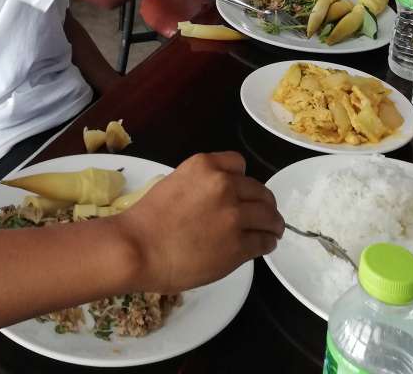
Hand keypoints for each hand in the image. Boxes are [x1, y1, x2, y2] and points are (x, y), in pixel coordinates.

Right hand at [120, 152, 283, 292]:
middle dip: (264, 203)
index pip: (239, 164)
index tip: (243, 192)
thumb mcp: (176, 182)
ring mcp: (234, 216)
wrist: (138, 249)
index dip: (242, 180)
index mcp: (206, 166)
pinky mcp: (238, 246)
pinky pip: (264, 241)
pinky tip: (265, 244)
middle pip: (260, 191)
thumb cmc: (148, 219)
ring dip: (272, 223)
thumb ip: (202, 184)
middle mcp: (224, 185)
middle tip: (265, 214)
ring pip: (268, 216)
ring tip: (273, 230)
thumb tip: (220, 198)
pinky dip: (267, 242)